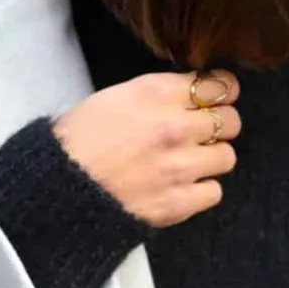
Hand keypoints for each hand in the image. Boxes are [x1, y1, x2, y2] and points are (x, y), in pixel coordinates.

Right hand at [52, 68, 241, 228]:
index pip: (218, 85)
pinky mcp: (178, 202)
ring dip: (211, 159)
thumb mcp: (113, 97)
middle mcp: (175, 126)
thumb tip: (191, 96)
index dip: (222, 91)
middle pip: (230, 121)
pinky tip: (181, 187)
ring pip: (226, 157)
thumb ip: (158, 95)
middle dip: (219, 126)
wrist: (58, 189)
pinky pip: (214, 192)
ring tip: (188, 163)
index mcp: (156, 93)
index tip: (219, 97)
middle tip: (202, 134)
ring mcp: (180, 166)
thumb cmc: (76, 140)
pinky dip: (201, 191)